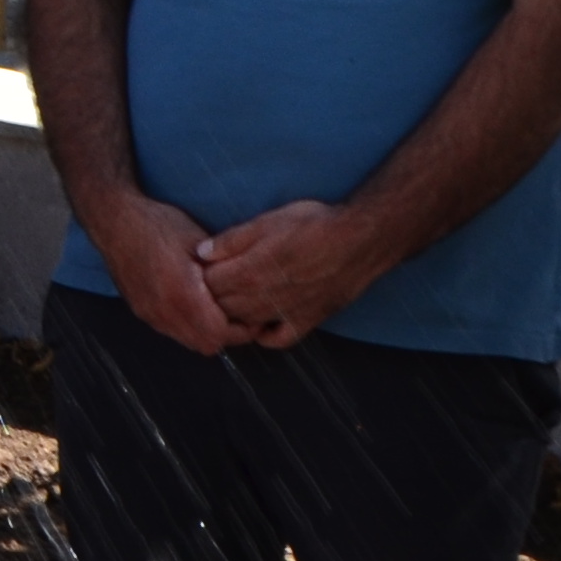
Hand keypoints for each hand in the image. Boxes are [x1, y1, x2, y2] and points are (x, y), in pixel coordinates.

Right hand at [104, 195, 252, 355]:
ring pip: (190, 341)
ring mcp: (150, 315)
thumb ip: (222, 271)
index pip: (219, 334)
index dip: (242, 330)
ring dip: (208, 332)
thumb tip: (247, 289)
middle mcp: (163, 311)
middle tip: (242, 316)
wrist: (114, 221)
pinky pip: (173, 332)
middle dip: (229, 335)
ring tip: (220, 310)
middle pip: (207, 345)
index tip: (254, 316)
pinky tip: (197, 304)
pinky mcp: (142, 312)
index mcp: (181, 293)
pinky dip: (191, 326)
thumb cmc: (158, 224)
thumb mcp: (199, 242)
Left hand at [192, 196, 388, 348]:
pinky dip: (265, 336)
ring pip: (245, 325)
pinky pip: (278, 340)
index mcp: (250, 271)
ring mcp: (284, 313)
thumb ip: (232, 240)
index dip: (199, 277)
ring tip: (231, 301)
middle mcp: (263, 298)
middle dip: (211, 297)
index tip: (200, 268)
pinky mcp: (306, 321)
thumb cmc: (315, 224)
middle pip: (223, 307)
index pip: (208, 285)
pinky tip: (262, 324)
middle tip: (211, 285)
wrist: (361, 239)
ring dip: (233, 316)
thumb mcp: (269, 221)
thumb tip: (201, 252)